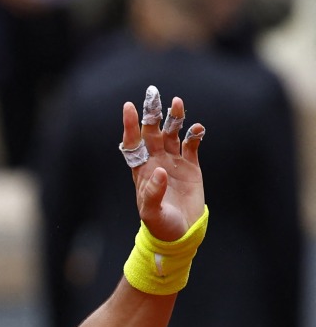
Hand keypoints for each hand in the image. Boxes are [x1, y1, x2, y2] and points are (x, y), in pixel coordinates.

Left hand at [120, 87, 204, 240]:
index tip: (128, 106)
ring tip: (178, 103)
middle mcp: (156, 161)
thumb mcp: (151, 212)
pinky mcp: (191, 166)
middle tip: (153, 93)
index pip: (133, 142)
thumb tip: (159, 171)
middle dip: (153, 113)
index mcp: (141, 169)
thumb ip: (153, 193)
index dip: (130, 124)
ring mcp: (173, 162)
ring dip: (174, 118)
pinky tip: (198, 129)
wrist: (180, 232)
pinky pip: (192, 145)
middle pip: (153, 132)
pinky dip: (195, 135)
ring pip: (172, 134)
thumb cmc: (159, 224)